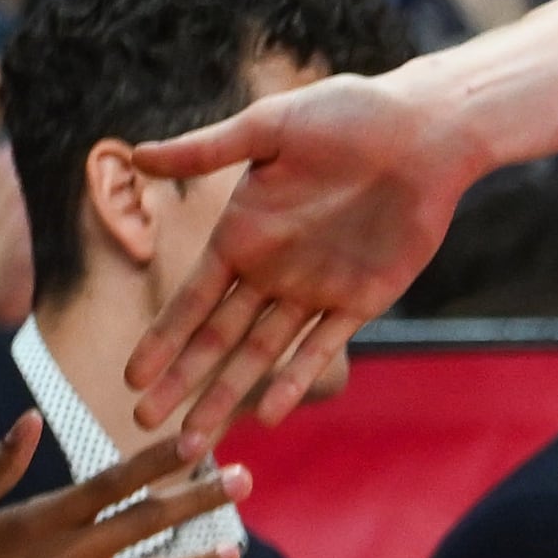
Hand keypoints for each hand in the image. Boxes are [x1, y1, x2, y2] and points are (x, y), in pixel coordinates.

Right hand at [119, 69, 486, 436]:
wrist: (424, 130)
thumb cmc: (347, 116)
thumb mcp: (270, 128)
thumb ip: (206, 150)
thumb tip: (136, 154)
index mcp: (243, 234)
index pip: (193, 299)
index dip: (164, 340)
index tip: (132, 376)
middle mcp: (272, 270)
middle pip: (219, 340)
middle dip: (184, 383)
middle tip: (146, 425)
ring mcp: (315, 289)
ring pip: (263, 355)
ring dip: (229, 396)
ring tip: (196, 441)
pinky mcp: (361, 300)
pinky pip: (323, 347)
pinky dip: (298, 380)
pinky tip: (271, 415)